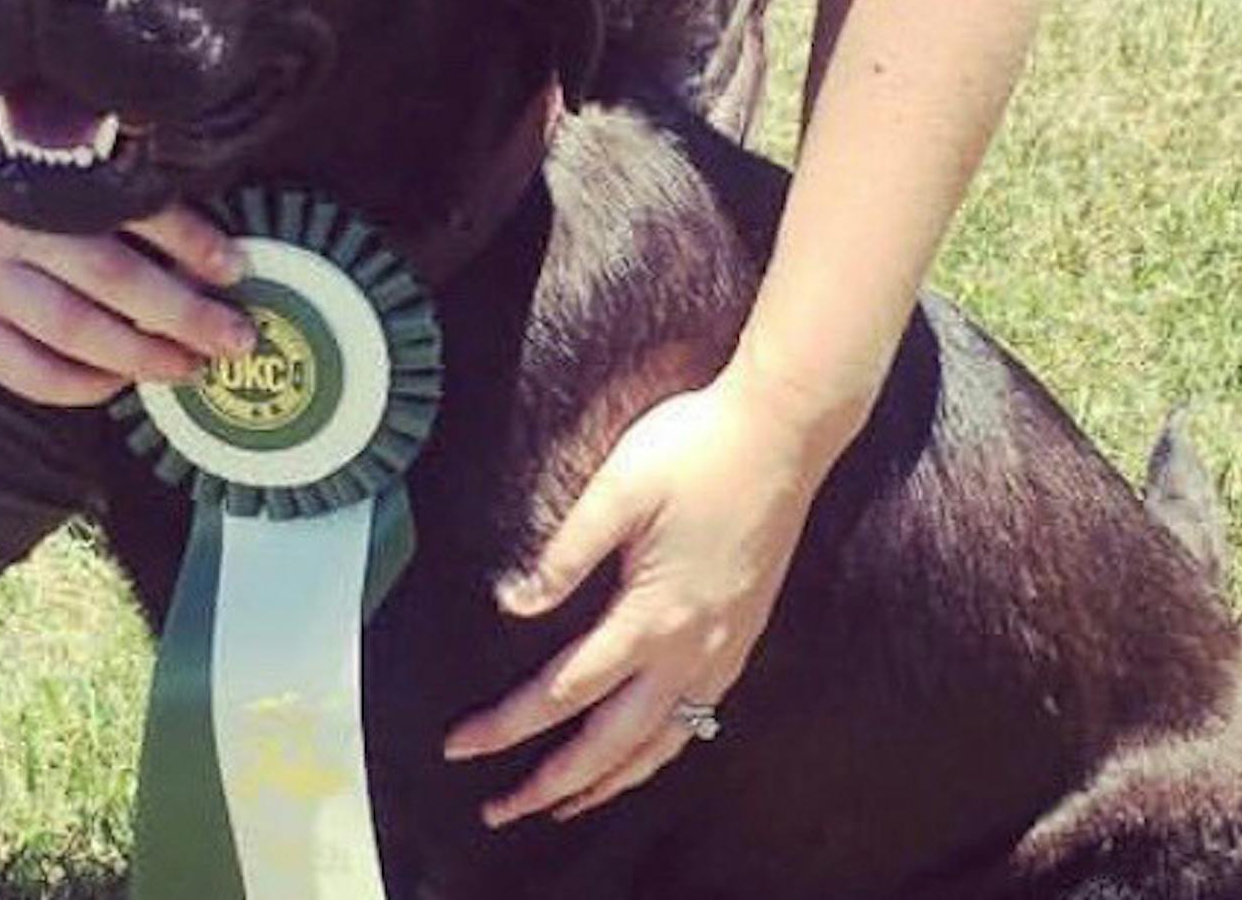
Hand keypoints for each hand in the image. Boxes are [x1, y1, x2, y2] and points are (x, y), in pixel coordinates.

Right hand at [0, 154, 256, 406]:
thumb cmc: (44, 214)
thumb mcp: (82, 192)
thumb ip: (140, 214)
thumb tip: (223, 264)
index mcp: (47, 179)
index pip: (129, 207)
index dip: (187, 238)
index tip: (235, 266)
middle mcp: (10, 228)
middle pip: (107, 274)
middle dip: (180, 311)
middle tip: (234, 337)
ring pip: (72, 328)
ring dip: (142, 354)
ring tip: (190, 366)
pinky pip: (37, 375)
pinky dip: (89, 385)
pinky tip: (126, 381)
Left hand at [443, 365, 830, 824]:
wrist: (782, 433)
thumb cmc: (696, 448)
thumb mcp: (618, 488)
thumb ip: (564, 554)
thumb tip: (513, 605)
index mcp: (653, 615)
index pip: (564, 692)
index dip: (507, 724)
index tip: (460, 745)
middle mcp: (692, 650)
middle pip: (611, 745)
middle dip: (551, 784)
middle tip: (499, 809)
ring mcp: (723, 651)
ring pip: (660, 747)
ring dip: (607, 782)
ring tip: (562, 805)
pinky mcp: (742, 638)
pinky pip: (696, 723)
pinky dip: (657, 753)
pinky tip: (641, 752)